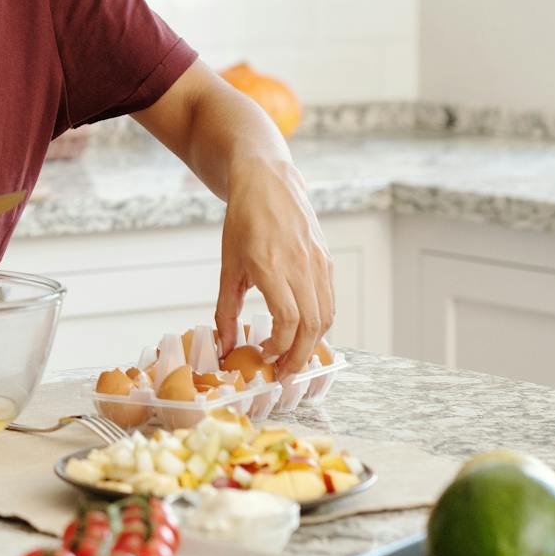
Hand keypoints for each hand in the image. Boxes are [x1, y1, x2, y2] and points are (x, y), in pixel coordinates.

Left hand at [216, 156, 334, 375]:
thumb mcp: (228, 266)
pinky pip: (330, 301)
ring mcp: (318, 262)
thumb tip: (224, 346)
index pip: (288, 320)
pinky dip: (321, 323)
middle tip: (284, 373)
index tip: (265, 357)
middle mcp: (300, 265)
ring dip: (313, 344)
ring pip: (327, 316)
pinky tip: (304, 331)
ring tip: (293, 357)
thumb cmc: (243, 222)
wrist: (267, 183)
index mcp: (271, 266)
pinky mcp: (327, 260)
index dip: (279, 347)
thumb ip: (226, 310)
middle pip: (312, 326)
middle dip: (299, 357)